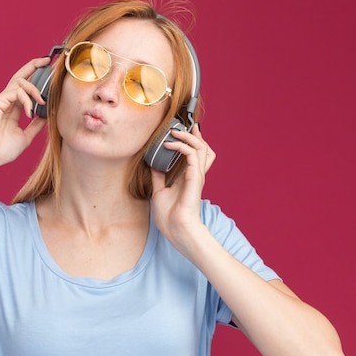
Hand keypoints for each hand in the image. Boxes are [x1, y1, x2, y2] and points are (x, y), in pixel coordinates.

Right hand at [0, 56, 50, 170]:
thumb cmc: (2, 149)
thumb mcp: (26, 136)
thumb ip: (35, 125)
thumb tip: (46, 116)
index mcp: (12, 108)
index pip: (25, 88)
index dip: (35, 78)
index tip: (48, 71)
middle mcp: (6, 101)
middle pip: (20, 77)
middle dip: (34, 66)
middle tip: (47, 60)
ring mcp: (1, 100)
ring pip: (20, 82)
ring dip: (34, 89)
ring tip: (42, 102)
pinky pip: (16, 92)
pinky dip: (26, 100)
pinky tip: (30, 112)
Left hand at [150, 124, 215, 246]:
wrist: (176, 229)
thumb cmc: (170, 217)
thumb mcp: (159, 192)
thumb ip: (158, 178)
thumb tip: (153, 166)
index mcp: (188, 178)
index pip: (194, 155)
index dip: (190, 141)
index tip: (179, 131)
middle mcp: (194, 175)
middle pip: (202, 148)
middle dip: (193, 135)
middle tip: (181, 126)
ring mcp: (196, 176)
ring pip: (201, 148)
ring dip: (188, 137)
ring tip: (174, 132)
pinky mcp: (195, 178)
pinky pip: (193, 155)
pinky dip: (182, 146)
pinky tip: (169, 145)